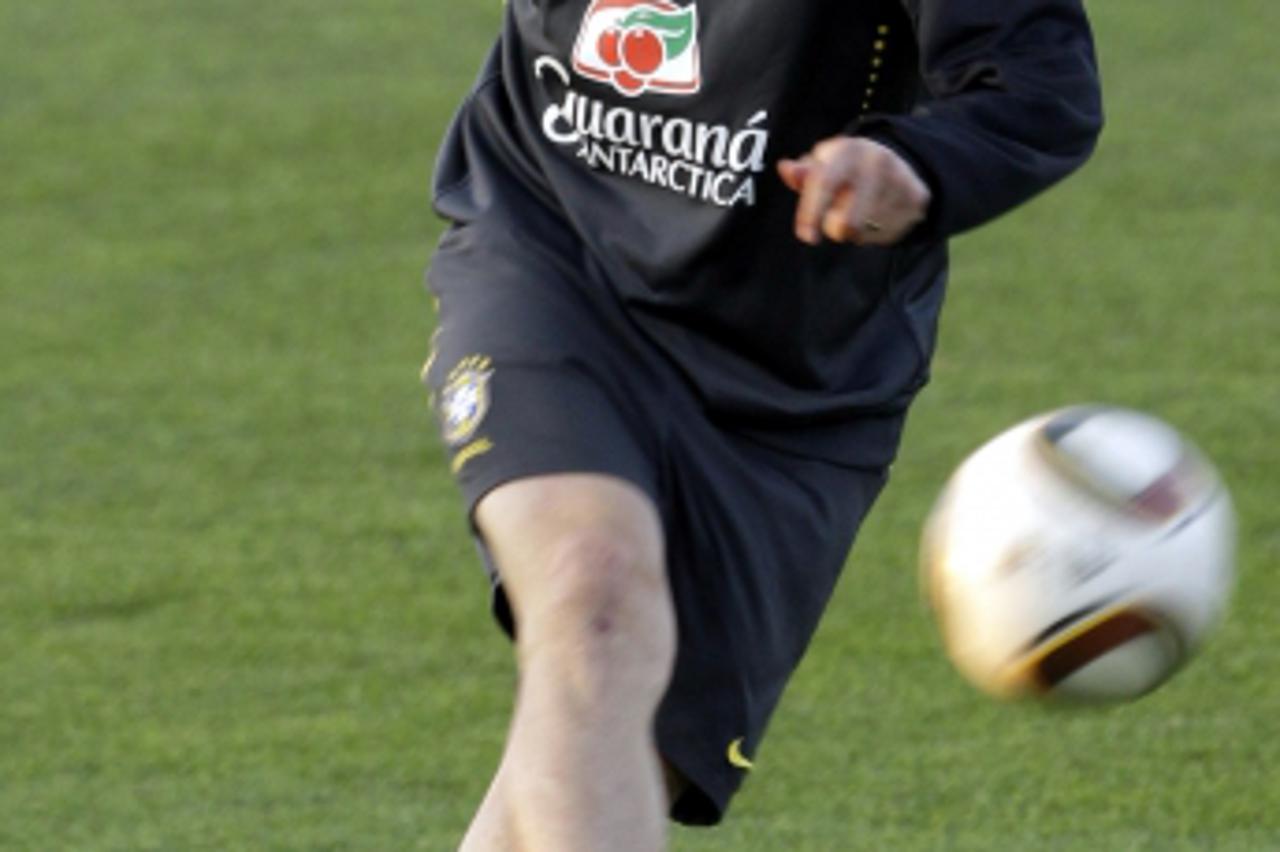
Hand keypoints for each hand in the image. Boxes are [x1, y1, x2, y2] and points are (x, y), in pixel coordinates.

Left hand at [778, 137, 930, 246]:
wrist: (903, 164)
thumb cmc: (850, 168)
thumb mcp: (826, 164)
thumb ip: (804, 172)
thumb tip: (786, 169)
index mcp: (848, 149)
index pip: (824, 183)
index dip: (810, 212)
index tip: (806, 235)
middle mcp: (875, 162)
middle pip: (844, 220)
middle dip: (832, 227)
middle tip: (833, 218)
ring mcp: (898, 180)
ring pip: (861, 231)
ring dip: (852, 230)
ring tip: (857, 212)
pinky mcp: (915, 198)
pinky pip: (883, 233)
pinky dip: (873, 231)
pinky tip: (875, 216)